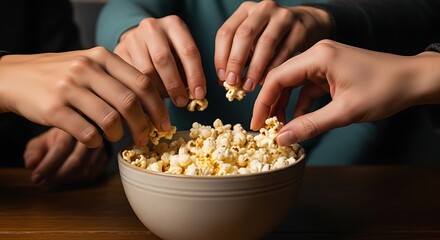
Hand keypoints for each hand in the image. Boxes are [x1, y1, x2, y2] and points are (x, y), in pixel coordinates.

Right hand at [0, 47, 169, 146]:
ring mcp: (69, 88)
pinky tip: (94, 140)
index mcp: (102, 56)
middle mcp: (87, 69)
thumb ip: (118, 79)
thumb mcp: (90, 65)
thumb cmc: (62, 75)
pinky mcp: (53, 109)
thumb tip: (152, 107)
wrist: (16, 77)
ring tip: (116, 137)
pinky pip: (87, 133)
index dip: (158, 107)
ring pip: (110, 120)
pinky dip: (96, 142)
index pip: (142, 82)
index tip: (164, 124)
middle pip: (130, 102)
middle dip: (144, 126)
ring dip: (118, 135)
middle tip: (146, 139)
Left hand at [23, 128, 108, 186]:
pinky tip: (65, 178)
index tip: (35, 177)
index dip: (48, 165)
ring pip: (85, 169)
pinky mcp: (105, 157)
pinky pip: (92, 173)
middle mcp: (91, 133)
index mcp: (73, 125)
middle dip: (57, 175)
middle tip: (42, 182)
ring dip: (66, 179)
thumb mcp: (42, 141)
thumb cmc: (58, 140)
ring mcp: (101, 146)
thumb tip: (30, 164)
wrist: (81, 134)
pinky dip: (76, 179)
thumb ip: (33, 151)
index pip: (62, 147)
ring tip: (51, 180)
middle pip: (76, 160)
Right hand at [115, 15, 206, 106]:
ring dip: (158, 91)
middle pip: (163, 60)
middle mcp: (152, 27)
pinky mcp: (118, 52)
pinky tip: (150, 100)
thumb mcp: (182, 54)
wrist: (141, 41)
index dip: (195, 75)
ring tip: (166, 102)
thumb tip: (195, 96)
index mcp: (174, 25)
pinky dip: (142, 93)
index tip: (199, 95)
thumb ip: (188, 72)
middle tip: (181, 102)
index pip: (188, 51)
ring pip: (145, 71)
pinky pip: (131, 77)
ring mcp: (133, 39)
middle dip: (174, 84)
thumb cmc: (169, 52)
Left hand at [215, 1, 330, 90]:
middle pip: (244, 35)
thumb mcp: (252, 39)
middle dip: (236, 61)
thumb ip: (239, 56)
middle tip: (233, 82)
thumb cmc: (272, 36)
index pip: (226, 32)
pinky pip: (284, 51)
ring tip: (249, 86)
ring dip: (255, 68)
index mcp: (245, 10)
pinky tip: (267, 81)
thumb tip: (225, 82)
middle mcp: (263, 9)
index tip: (222, 77)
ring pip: (265, 43)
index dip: (220, 57)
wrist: (306, 24)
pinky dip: (274, 68)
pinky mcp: (299, 29)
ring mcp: (283, 17)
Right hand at [251, 40, 439, 144]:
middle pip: (282, 79)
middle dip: (271, 104)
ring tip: (279, 126)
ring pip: (293, 84)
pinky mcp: (330, 72)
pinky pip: (307, 87)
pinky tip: (298, 120)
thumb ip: (310, 125)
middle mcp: (317, 54)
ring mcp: (323, 62)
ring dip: (285, 104)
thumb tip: (281, 138)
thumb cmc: (384, 90)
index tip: (256, 123)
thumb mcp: (344, 112)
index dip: (263, 102)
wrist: (413, 80)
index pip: (277, 77)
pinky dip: (301, 104)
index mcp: (318, 56)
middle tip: (264, 127)